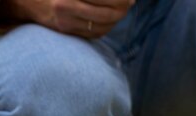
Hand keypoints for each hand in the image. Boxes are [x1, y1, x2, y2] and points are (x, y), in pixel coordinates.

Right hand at [0, 0, 134, 37]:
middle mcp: (65, 7)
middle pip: (107, 13)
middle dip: (123, 7)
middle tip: (130, 1)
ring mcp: (65, 22)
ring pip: (102, 25)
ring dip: (117, 18)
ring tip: (124, 8)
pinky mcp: (65, 31)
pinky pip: (93, 33)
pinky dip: (106, 26)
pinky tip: (111, 19)